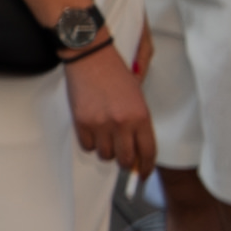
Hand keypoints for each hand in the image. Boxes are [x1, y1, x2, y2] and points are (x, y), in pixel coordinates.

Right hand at [68, 47, 156, 169]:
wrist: (91, 57)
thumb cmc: (114, 72)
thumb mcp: (137, 94)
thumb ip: (140, 121)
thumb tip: (138, 148)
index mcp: (141, 115)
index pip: (147, 152)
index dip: (145, 167)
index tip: (142, 173)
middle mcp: (122, 122)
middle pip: (125, 159)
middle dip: (125, 162)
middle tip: (122, 156)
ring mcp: (101, 124)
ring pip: (106, 155)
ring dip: (107, 150)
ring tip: (106, 135)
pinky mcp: (83, 123)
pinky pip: (88, 146)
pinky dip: (91, 143)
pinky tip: (93, 130)